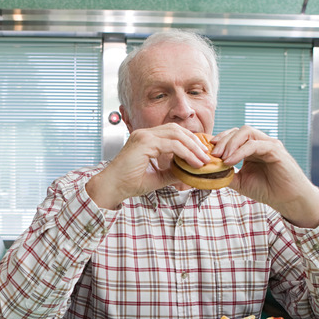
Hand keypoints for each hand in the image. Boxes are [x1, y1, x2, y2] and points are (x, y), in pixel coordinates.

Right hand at [86, 123, 210, 208]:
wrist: (112, 188)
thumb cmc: (128, 183)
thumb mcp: (157, 177)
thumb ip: (172, 172)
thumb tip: (190, 173)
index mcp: (146, 139)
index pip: (173, 133)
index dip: (190, 141)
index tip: (202, 154)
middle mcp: (145, 134)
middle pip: (177, 130)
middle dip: (195, 142)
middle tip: (207, 156)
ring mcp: (144, 136)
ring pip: (177, 134)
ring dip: (193, 147)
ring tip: (203, 160)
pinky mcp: (144, 142)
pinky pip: (172, 144)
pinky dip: (186, 153)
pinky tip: (193, 162)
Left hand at [212, 126, 318, 227]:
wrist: (288, 200)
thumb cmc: (267, 190)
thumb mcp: (240, 182)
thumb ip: (225, 174)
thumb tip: (206, 171)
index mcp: (252, 148)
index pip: (233, 135)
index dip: (219, 140)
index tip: (207, 151)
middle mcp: (261, 143)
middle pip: (238, 131)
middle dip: (222, 140)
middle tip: (212, 154)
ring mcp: (269, 144)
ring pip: (247, 132)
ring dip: (230, 143)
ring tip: (221, 157)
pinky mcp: (275, 150)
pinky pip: (255, 144)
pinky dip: (240, 151)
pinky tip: (230, 161)